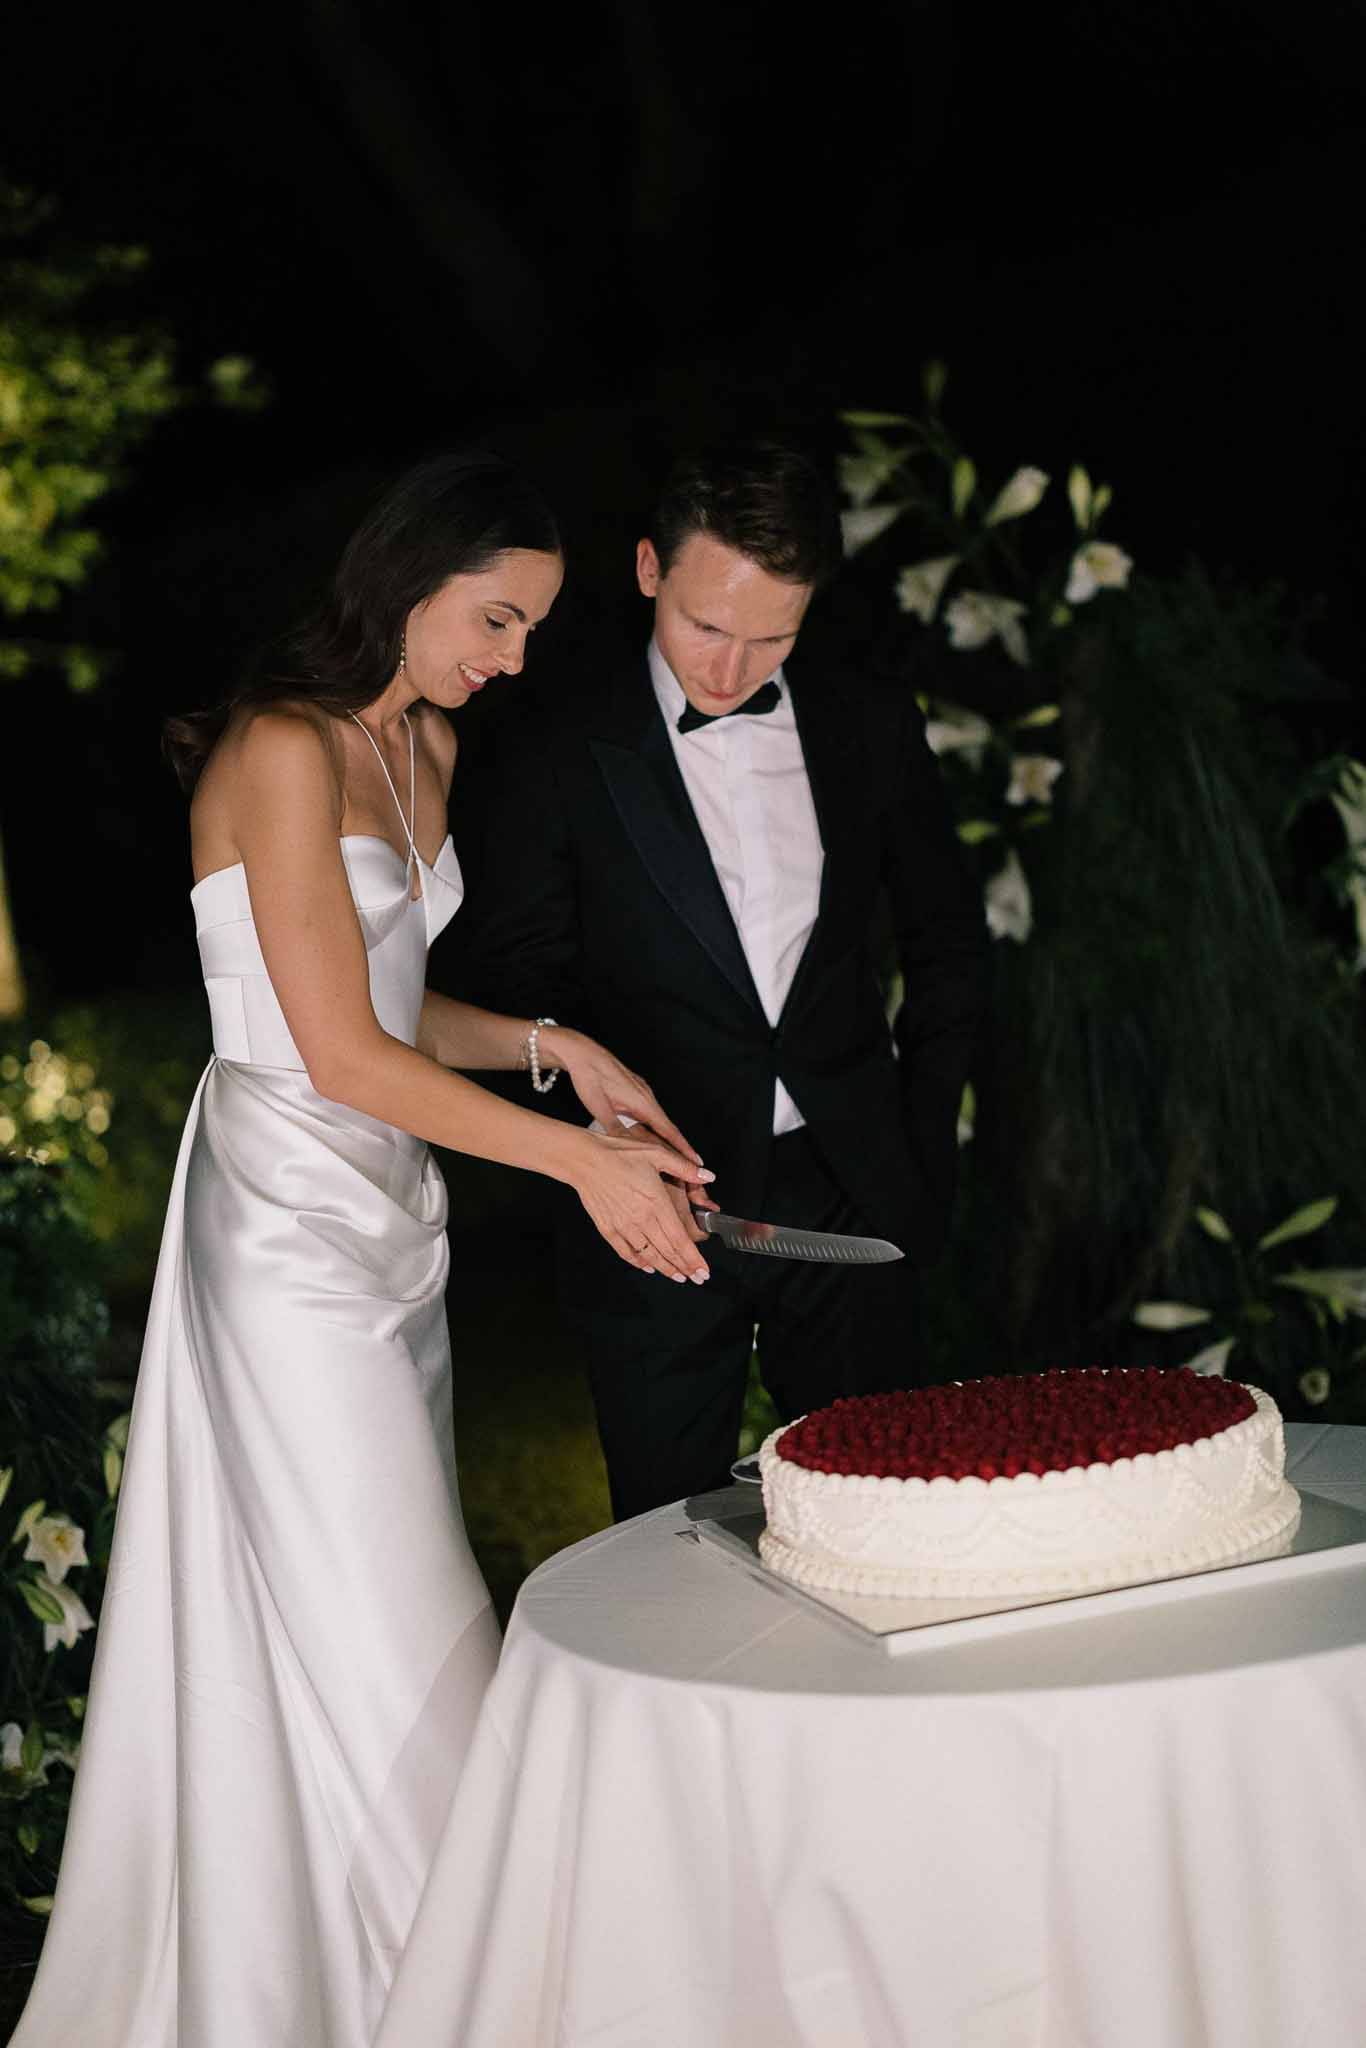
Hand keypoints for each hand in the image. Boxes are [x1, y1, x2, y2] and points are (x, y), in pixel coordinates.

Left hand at [543, 1028, 706, 1179]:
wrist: (582, 1053)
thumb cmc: (589, 1076)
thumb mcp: (599, 1107)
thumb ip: (614, 1128)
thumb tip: (625, 1147)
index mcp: (642, 1101)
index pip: (668, 1130)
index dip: (683, 1148)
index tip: (696, 1161)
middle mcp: (646, 1095)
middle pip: (668, 1126)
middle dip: (680, 1146)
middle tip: (690, 1165)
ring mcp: (641, 1091)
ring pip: (658, 1119)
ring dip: (666, 1137)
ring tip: (672, 1155)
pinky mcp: (634, 1089)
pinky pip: (649, 1112)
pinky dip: (654, 1126)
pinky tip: (649, 1135)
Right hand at [568, 1128, 714, 1281]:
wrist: (585, 1159)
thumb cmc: (619, 1154)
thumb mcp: (657, 1154)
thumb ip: (684, 1167)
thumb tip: (708, 1175)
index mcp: (656, 1203)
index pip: (680, 1239)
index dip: (694, 1259)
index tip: (704, 1270)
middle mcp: (642, 1220)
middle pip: (668, 1252)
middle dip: (685, 1268)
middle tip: (697, 1278)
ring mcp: (624, 1227)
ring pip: (649, 1256)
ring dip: (665, 1269)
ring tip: (678, 1277)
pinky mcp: (608, 1229)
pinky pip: (626, 1252)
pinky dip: (638, 1262)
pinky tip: (648, 1266)